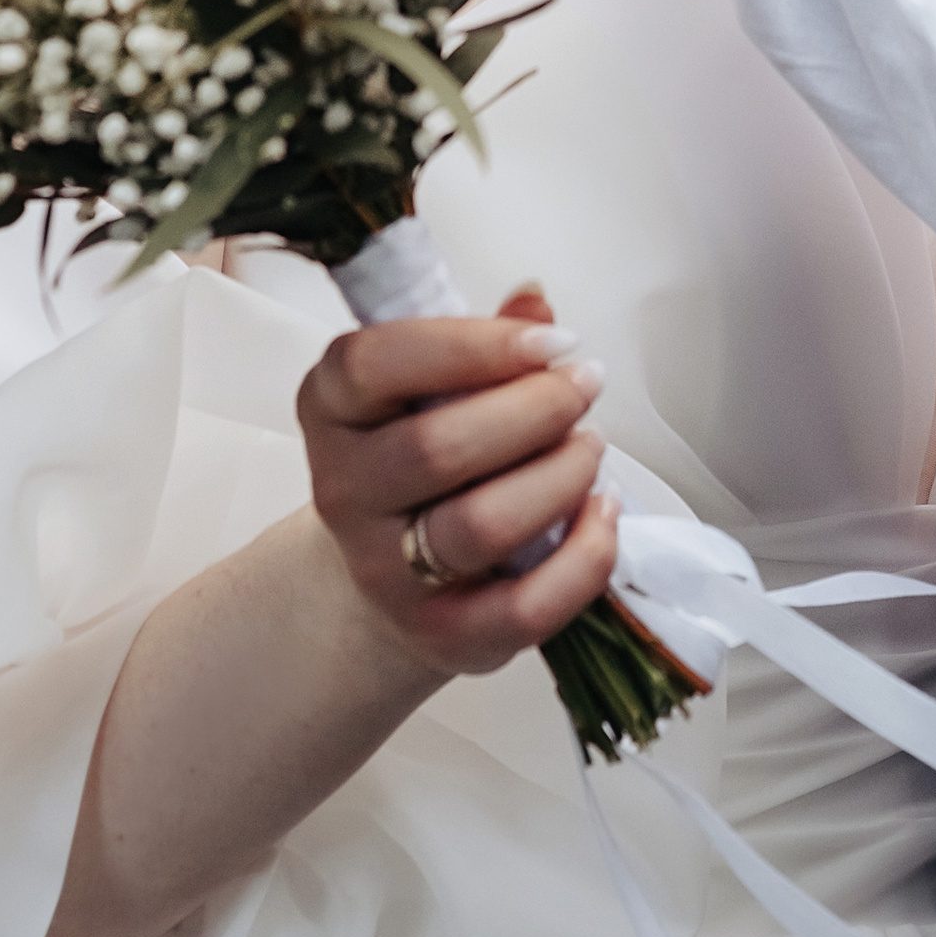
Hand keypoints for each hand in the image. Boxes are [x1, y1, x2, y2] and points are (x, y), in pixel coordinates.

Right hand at [297, 285, 619, 678]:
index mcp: (332, 408)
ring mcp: (385, 573)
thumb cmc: (428, 458)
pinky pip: (523, 608)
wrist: (396, 576)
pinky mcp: (440, 637)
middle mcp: (343, 492)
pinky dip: (583, 558)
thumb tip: (535, 299)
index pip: (375, 363)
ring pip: (481, 526)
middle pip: (438, 447)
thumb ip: (484, 338)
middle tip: (587, 384)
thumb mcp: (436, 385)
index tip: (553, 340)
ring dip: (560, 476)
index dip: (473, 345)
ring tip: (592, 446)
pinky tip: (603, 511)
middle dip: (535, 408)